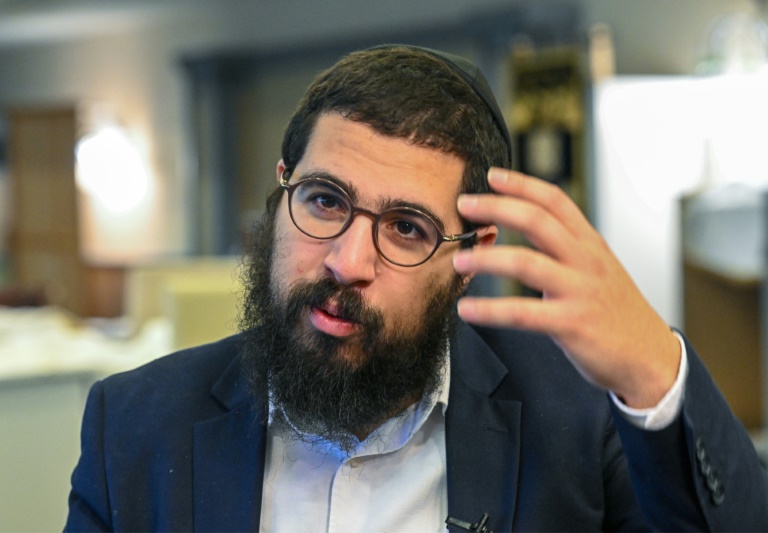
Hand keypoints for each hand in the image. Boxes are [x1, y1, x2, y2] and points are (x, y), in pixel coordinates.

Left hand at [453, 168, 680, 407]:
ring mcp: (580, 291)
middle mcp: (586, 261)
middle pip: (537, 221)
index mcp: (591, 244)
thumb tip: (526, 225)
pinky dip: (490, 311)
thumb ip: (567, 248)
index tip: (492, 176)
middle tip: (463, 205)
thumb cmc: (618, 314)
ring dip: (486, 259)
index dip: (522, 184)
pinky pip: (523, 313)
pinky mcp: (573, 324)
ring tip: (458, 260)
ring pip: (526, 263)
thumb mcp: (599, 269)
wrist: (651, 358)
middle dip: (496, 208)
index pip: (555, 201)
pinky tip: (467, 309)